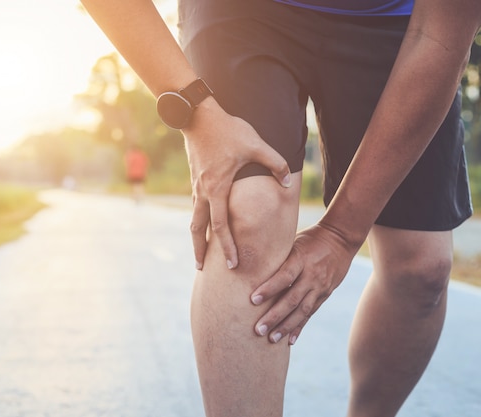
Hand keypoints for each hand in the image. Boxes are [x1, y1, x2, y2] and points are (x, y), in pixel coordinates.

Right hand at [183, 99, 290, 269]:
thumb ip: (274, 164)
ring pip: (193, 219)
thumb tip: (286, 184)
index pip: (221, 227)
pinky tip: (203, 225)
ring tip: (198, 253)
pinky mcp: (194, 179)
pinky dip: (198, 221)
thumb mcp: (255, 145)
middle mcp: (203, 192)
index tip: (234, 264)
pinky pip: (195, 207)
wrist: (198, 115)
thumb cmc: (228, 130)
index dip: (228, 247)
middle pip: (198, 230)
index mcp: (217, 189)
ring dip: (196, 238)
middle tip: (202, 270)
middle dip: (200, 251)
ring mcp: (196, 186)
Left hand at [250, 222, 359, 344]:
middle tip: (258, 329)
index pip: (283, 276)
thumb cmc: (309, 238)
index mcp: (300, 259)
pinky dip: (300, 327)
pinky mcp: (325, 294)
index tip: (253, 300)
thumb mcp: (293, 241)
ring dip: (286, 326)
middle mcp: (311, 275)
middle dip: (275, 316)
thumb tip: (251, 264)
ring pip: (302, 310)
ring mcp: (320, 286)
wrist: (340, 239)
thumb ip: (278, 255)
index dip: (269, 289)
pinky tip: (290, 340)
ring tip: (271, 339)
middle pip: (292, 299)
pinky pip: (311, 313)